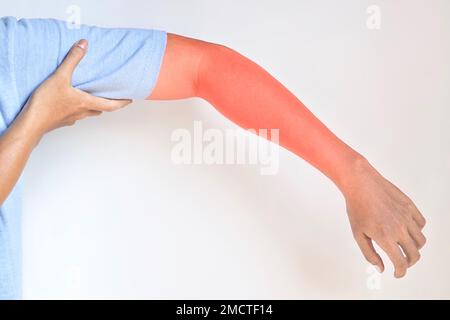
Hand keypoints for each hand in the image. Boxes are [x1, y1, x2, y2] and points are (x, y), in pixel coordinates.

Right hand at [19, 39, 131, 136]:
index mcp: (86, 103)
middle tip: (113, 98)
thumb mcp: (60, 77)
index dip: (122, 103)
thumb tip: (84, 45)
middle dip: (108, 104)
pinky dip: (77, 109)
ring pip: (87, 113)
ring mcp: (71, 119)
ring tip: (93, 98)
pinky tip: (70, 104)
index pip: (111, 105)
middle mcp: (82, 112)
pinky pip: (74, 115)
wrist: (31, 123)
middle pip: (100, 110)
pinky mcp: (61, 121)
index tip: (130, 100)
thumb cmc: (46, 103)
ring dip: (93, 107)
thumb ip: (73, 60)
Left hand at [343, 158, 426, 277]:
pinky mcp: (410, 206)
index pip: (401, 263)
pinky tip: (405, 229)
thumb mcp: (358, 234)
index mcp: (385, 237)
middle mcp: (399, 228)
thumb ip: (370, 253)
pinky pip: (421, 224)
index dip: (400, 272)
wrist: (361, 184)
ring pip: (420, 240)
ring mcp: (406, 216)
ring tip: (403, 245)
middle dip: (408, 262)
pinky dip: (416, 230)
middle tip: (400, 261)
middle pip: (414, 254)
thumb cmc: (357, 208)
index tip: (397, 273)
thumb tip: (380, 268)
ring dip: (414, 247)